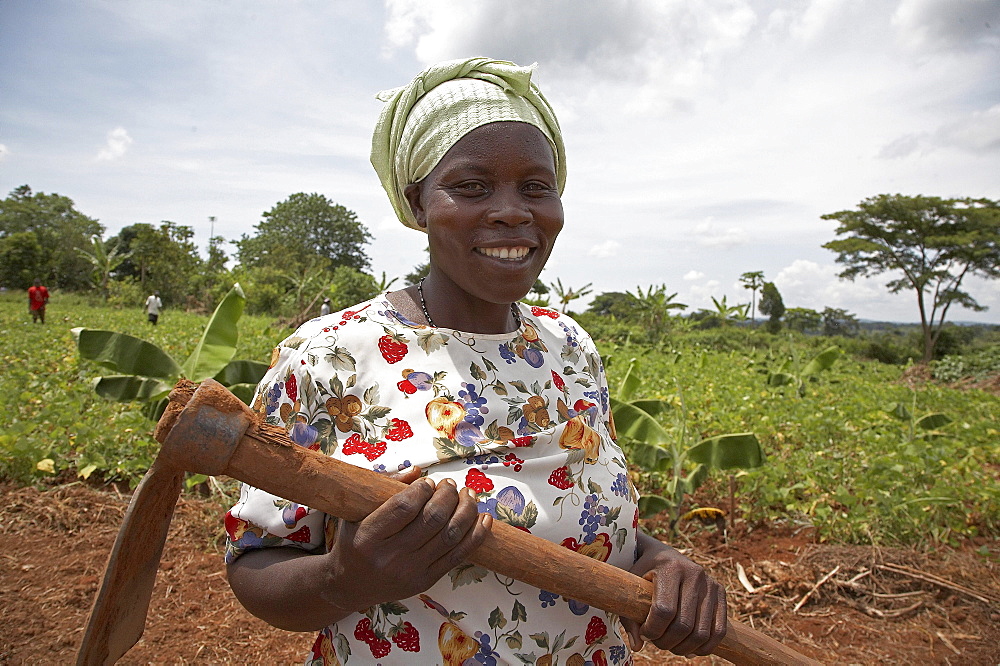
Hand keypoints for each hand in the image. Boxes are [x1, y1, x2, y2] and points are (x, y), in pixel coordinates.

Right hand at [320, 466, 492, 612]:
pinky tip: (483, 518)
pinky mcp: (425, 581)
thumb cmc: (353, 541)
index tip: (428, 482)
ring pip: (449, 536)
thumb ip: (384, 488)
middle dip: (448, 495)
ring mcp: (410, 572)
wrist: (349, 586)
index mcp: (368, 537)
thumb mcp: (355, 512)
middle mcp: (390, 557)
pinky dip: (476, 535)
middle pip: (432, 519)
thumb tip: (417, 470)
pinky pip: (458, 556)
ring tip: (467, 495)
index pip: (404, 507)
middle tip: (449, 485)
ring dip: (466, 510)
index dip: (422, 489)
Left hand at [622, 532, 726, 655]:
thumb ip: (630, 618)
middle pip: (683, 625)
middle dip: (667, 642)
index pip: (664, 610)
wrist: (662, 555)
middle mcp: (693, 573)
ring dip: (684, 648)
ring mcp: (710, 582)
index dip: (653, 630)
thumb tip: (637, 646)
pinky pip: (719, 630)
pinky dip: (704, 647)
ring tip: (671, 645)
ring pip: (701, 632)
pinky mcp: (720, 592)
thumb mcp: (631, 589)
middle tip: (657, 642)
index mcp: (669, 567)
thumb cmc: (643, 574)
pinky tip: (690, 649)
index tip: (645, 634)